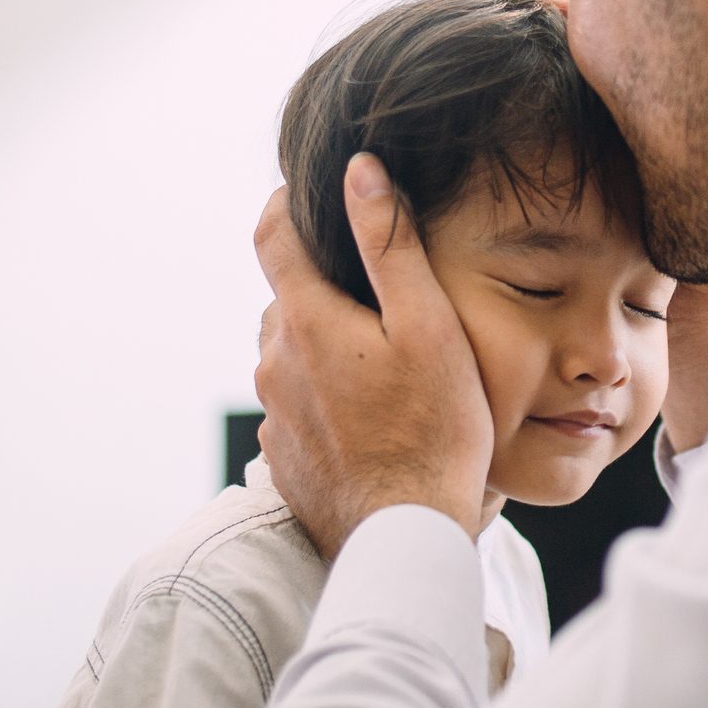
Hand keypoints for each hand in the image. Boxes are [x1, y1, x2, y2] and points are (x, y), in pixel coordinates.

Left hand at [252, 154, 493, 556]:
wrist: (407, 536)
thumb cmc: (434, 429)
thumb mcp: (427, 326)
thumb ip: (390, 245)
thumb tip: (359, 171)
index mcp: (305, 321)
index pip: (272, 236)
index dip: (288, 205)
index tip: (310, 193)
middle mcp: (275, 364)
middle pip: (288, 299)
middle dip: (323, 286)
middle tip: (379, 295)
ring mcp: (275, 415)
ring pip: (292, 355)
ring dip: (326, 346)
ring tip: (384, 363)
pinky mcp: (284, 458)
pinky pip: (297, 406)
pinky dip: (326, 397)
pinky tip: (372, 417)